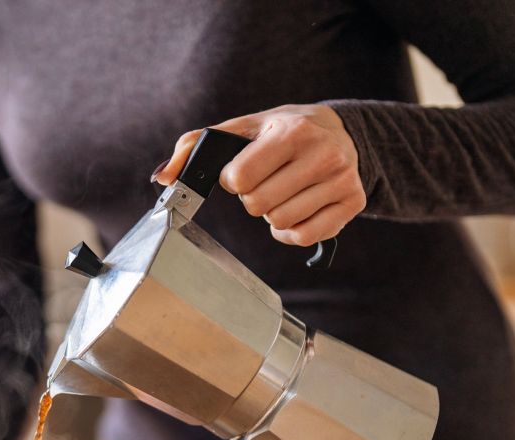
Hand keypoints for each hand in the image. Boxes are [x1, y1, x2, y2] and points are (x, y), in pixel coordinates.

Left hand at [154, 105, 365, 246]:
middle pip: (258, 205)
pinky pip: (305, 237)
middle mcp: (323, 154)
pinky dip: (291, 232)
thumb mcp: (241, 128)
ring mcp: (341, 180)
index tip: (242, 171)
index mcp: (292, 131)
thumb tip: (162, 178)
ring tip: (283, 192)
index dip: (233, 180)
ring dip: (271, 215)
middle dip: (252, 198)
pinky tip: (296, 211)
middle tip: (266, 182)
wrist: (340, 131)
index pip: (240, 178)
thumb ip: (195, 146)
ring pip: (280, 223)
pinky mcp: (352, 203)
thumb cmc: (281, 130)